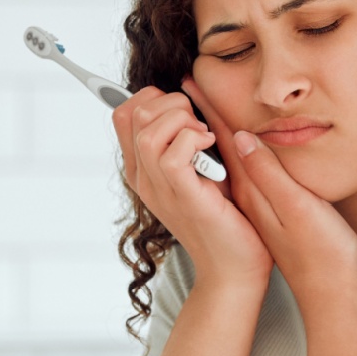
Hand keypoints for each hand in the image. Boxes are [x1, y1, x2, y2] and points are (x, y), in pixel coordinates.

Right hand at [111, 85, 270, 289]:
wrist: (233, 267)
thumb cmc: (225, 217)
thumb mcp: (202, 167)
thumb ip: (189, 135)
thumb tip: (189, 88)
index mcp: (143, 169)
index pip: (123, 114)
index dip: (152, 97)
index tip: (184, 111)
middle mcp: (143, 178)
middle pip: (133, 113)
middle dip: (172, 103)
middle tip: (199, 126)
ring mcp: (159, 189)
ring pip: (148, 131)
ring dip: (183, 121)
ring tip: (205, 137)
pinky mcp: (182, 197)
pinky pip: (172, 153)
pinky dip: (195, 139)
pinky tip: (212, 148)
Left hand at [183, 78, 356, 302]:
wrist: (327, 292)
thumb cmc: (321, 252)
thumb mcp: (297, 209)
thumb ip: (269, 173)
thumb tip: (241, 138)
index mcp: (251, 188)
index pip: (222, 138)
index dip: (206, 108)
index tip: (188, 81)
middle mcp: (248, 193)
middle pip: (217, 144)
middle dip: (200, 114)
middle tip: (188, 86)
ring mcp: (256, 203)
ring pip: (228, 157)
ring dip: (213, 129)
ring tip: (202, 106)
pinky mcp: (267, 212)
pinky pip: (242, 172)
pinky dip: (232, 150)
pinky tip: (236, 144)